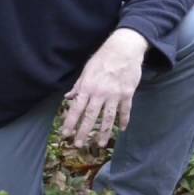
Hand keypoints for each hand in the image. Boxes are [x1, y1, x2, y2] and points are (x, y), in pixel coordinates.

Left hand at [60, 29, 148, 146]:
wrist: (124, 49)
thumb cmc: (103, 58)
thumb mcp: (86, 70)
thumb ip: (78, 86)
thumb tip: (69, 96)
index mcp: (88, 87)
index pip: (77, 108)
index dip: (70, 122)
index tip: (65, 134)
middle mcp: (100, 93)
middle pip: (91, 117)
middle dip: (83, 132)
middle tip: (78, 145)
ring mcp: (115, 95)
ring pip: (108, 118)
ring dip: (103, 132)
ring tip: (99, 144)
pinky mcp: (127, 94)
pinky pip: (125, 110)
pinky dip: (124, 120)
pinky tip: (122, 129)